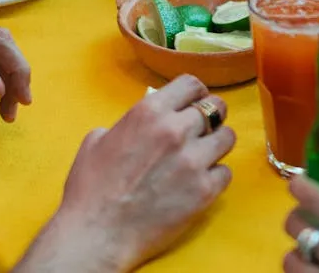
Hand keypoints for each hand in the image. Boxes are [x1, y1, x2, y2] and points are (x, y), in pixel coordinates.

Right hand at [18, 76, 234, 271]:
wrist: (97, 233)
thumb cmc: (91, 188)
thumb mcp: (97, 140)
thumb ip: (129, 123)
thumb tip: (144, 122)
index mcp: (149, 112)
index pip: (191, 84)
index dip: (196, 93)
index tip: (196, 102)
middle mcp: (176, 130)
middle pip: (217, 107)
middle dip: (212, 117)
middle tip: (203, 130)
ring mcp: (194, 160)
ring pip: (227, 137)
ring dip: (217, 145)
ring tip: (203, 156)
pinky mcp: (205, 190)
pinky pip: (226, 172)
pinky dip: (215, 177)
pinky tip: (199, 183)